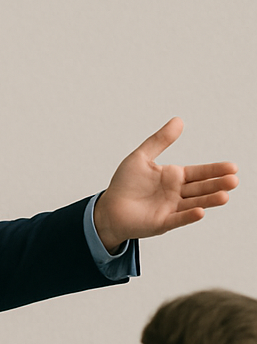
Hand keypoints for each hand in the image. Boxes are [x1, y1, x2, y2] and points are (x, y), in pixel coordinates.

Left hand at [93, 118, 237, 251]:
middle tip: (233, 180)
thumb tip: (178, 120)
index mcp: (174, 177)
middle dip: (217, 184)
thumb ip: (160, 140)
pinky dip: (188, 216)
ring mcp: (171, 209)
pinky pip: (177, 219)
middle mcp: (176, 193)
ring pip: (194, 203)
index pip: (199, 172)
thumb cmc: (124, 184)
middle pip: (201, 188)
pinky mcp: (162, 223)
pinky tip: (200, 212)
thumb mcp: (141, 157)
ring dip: (209, 200)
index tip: (232, 167)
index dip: (215, 170)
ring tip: (224, 196)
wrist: (108, 209)